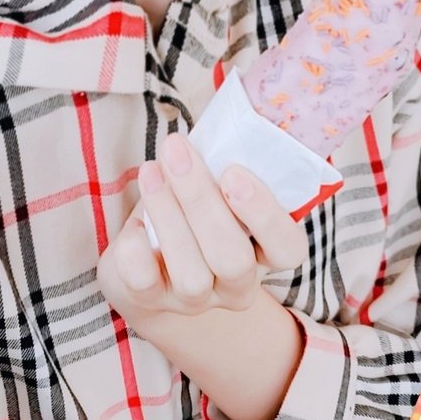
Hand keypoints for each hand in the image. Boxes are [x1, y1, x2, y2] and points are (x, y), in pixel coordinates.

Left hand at [96, 132, 309, 326]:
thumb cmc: (189, 210)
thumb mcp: (214, 188)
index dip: (266, 215)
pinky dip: (135, 251)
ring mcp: (195, 300)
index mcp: (263, 252)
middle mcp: (236, 284)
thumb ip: (223, 165)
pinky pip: (144, 284)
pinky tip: (133, 224)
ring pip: (192, 275)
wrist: (145, 266)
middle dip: (201, 200)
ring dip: (168, 215)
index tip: (233, 171)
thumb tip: (223, 117)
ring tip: (150, 171)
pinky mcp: (152, 302)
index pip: (287, 248)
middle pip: (233, 259)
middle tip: (177, 151)